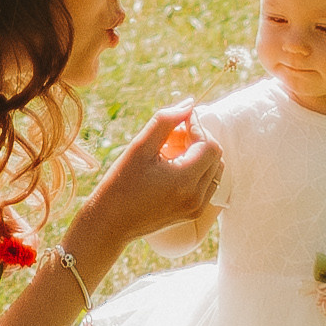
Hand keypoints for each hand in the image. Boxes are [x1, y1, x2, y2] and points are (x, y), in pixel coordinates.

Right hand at [72, 102, 223, 257]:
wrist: (110, 222)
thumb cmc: (120, 182)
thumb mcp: (140, 147)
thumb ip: (166, 121)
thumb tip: (189, 103)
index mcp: (184, 180)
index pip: (209, 144)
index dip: (197, 127)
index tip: (180, 120)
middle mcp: (196, 196)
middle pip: (215, 156)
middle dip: (199, 139)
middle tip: (174, 135)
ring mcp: (197, 207)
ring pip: (215, 169)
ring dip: (200, 154)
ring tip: (172, 151)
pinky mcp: (193, 213)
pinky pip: (208, 184)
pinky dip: (198, 170)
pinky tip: (174, 167)